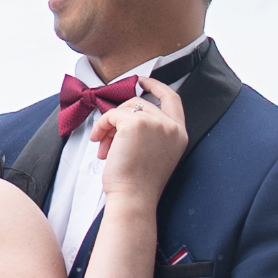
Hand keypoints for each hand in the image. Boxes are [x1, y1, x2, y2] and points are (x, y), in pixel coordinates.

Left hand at [96, 71, 186, 214]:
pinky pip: (111, 115)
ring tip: (104, 146)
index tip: (142, 80)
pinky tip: (99, 142)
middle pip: (140, 103)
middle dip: (120, 117)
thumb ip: (150, 131)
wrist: (134, 197)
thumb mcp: (156, 153)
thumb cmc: (139, 183)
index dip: (156, 86)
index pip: (172, 98)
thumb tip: (124, 114)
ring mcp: (154, 123)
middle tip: (109, 138)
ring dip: (109, 125)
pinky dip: (101, 127)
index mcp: (179, 134)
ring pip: (124, 108)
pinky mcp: (134, 123)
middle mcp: (170, 126)